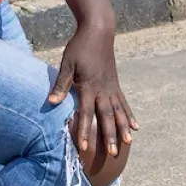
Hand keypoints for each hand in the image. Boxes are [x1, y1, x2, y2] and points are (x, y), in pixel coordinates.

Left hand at [48, 22, 136, 185]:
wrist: (98, 31)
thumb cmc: (79, 47)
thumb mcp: (67, 64)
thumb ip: (61, 85)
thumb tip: (50, 103)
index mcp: (89, 86)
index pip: (87, 113)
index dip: (85, 130)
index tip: (84, 147)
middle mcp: (103, 90)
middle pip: (107, 117)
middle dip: (109, 136)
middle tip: (112, 154)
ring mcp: (112, 87)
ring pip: (119, 112)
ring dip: (123, 128)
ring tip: (128, 143)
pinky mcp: (116, 84)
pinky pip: (124, 103)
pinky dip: (129, 115)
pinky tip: (135, 127)